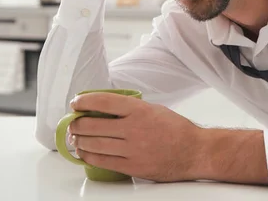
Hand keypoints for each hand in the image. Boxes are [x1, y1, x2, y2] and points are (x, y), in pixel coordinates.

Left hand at [67, 92, 203, 181]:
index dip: (84, 101)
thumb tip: (106, 108)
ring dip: (79, 140)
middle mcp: (134, 128)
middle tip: (72, 123)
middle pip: (93, 124)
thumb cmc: (177, 129)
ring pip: (94, 144)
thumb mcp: (154, 109)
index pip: (103, 101)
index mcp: (139, 110)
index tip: (76, 103)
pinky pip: (102, 161)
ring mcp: (132, 149)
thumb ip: (131, 109)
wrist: (195, 152)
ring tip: (75, 138)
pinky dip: (89, 156)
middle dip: (76, 124)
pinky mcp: (132, 166)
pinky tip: (84, 152)